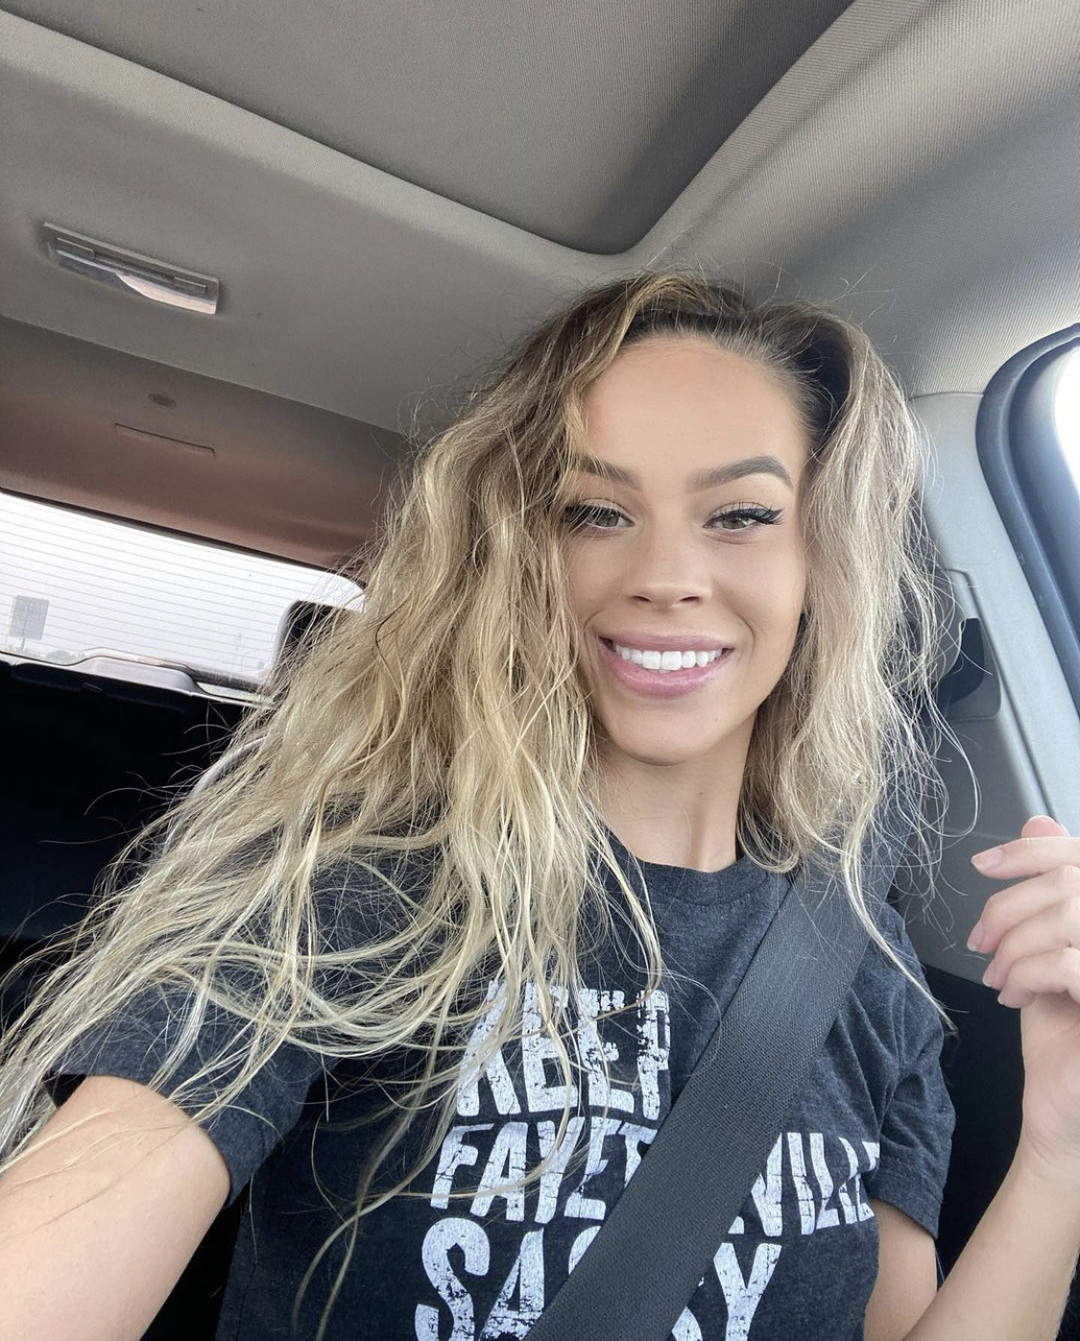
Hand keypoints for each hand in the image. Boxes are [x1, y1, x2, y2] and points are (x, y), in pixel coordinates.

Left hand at [967, 814, 1079, 1174]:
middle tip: (981, 941)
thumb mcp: (1047, 951)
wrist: (1066, 1116)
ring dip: (1014, 946)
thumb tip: (1036, 824)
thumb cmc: (1064, 1038)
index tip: (986, 864)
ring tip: (999, 977)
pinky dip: (1027, 972)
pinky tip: (1015, 995)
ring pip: (1066, 919)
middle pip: (1069, 883)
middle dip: (1008, 907)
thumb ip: (1048, 894)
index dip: (1032, 851)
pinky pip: (1067, 962)